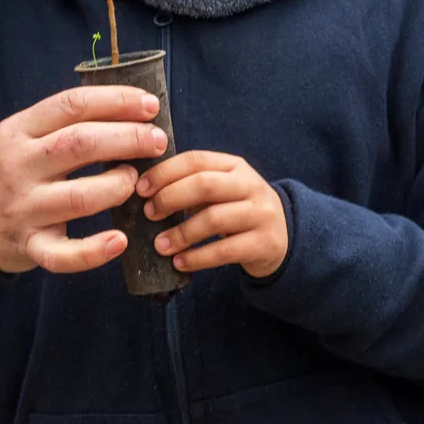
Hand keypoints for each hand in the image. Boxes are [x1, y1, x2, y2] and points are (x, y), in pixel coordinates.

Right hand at [0, 87, 166, 273]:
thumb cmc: (3, 166)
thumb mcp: (18, 132)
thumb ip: (61, 123)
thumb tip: (129, 111)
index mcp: (18, 131)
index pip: (72, 105)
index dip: (116, 101)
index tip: (149, 105)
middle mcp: (19, 167)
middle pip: (80, 145)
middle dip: (128, 139)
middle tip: (157, 141)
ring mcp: (23, 209)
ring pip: (80, 198)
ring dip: (118, 187)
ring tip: (134, 181)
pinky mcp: (28, 246)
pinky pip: (63, 255)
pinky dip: (94, 252)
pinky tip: (120, 241)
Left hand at [139, 151, 287, 276]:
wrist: (282, 238)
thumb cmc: (238, 211)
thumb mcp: (222, 191)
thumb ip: (192, 186)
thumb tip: (146, 194)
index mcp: (235, 166)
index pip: (196, 160)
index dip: (165, 172)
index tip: (141, 189)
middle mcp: (250, 185)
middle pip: (205, 185)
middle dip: (170, 198)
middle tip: (149, 214)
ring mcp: (260, 214)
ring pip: (213, 219)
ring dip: (181, 233)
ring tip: (160, 245)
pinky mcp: (264, 243)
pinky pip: (224, 250)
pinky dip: (197, 258)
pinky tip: (180, 263)